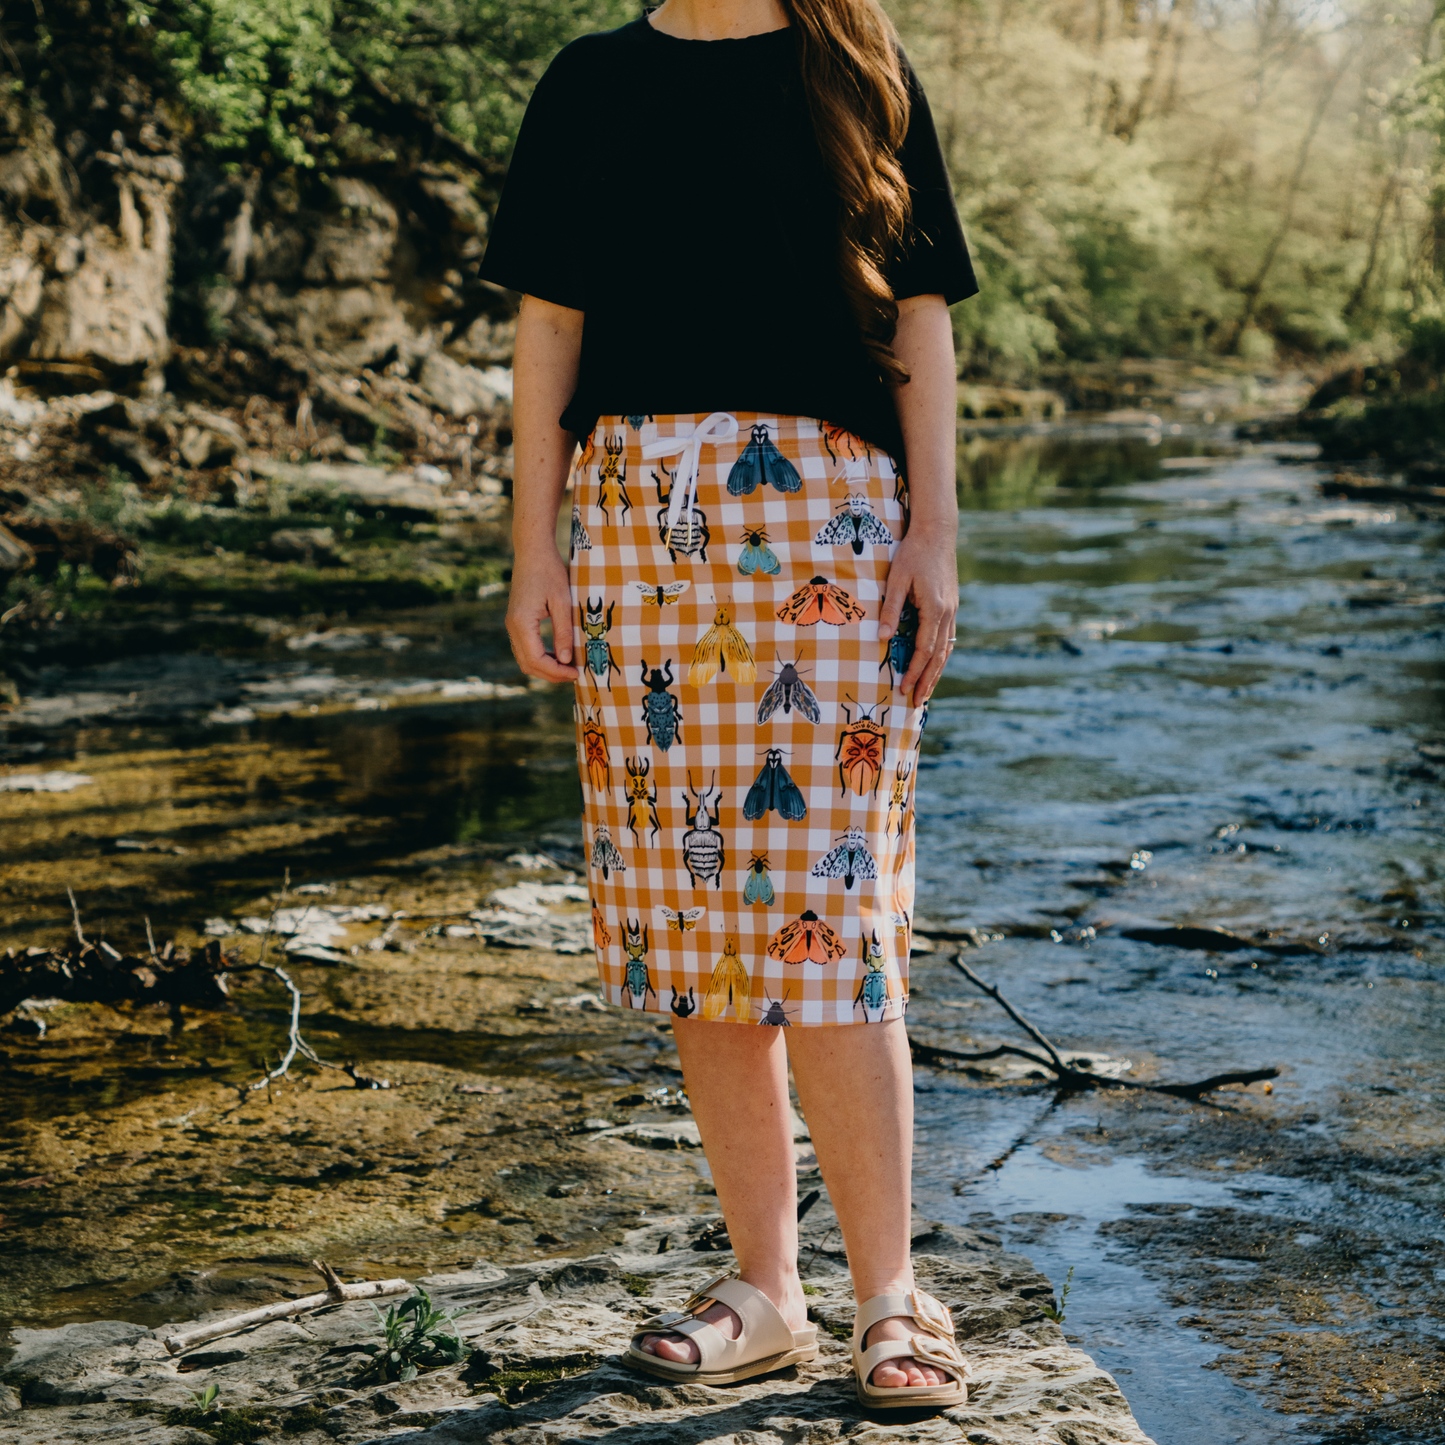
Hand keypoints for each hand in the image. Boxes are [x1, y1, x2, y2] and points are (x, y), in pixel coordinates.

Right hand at [505, 548, 578, 683]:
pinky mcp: (516, 621)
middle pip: (528, 664)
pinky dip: (540, 657)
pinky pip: (525, 648)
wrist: (533, 551)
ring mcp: (512, 624)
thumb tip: (566, 660)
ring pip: (525, 658)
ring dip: (545, 667)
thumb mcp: (563, 602)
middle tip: (574, 675)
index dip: (556, 672)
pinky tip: (558, 655)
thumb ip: (563, 632)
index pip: (537, 659)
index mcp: (522, 623)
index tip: (576, 673)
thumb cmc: (550, 572)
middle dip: (551, 674)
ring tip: (568, 667)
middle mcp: (512, 627)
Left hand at [878, 528, 957, 707]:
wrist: (937, 533)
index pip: (925, 649)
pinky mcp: (951, 607)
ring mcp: (952, 611)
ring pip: (946, 650)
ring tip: (927, 692)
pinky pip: (947, 639)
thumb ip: (889, 610)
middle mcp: (948, 613)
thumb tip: (881, 639)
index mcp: (935, 609)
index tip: (904, 689)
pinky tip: (934, 666)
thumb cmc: (912, 553)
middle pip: (938, 657)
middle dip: (927, 681)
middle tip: (917, 703)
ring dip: (936, 673)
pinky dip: (940, 657)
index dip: (914, 672)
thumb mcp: (896, 579)